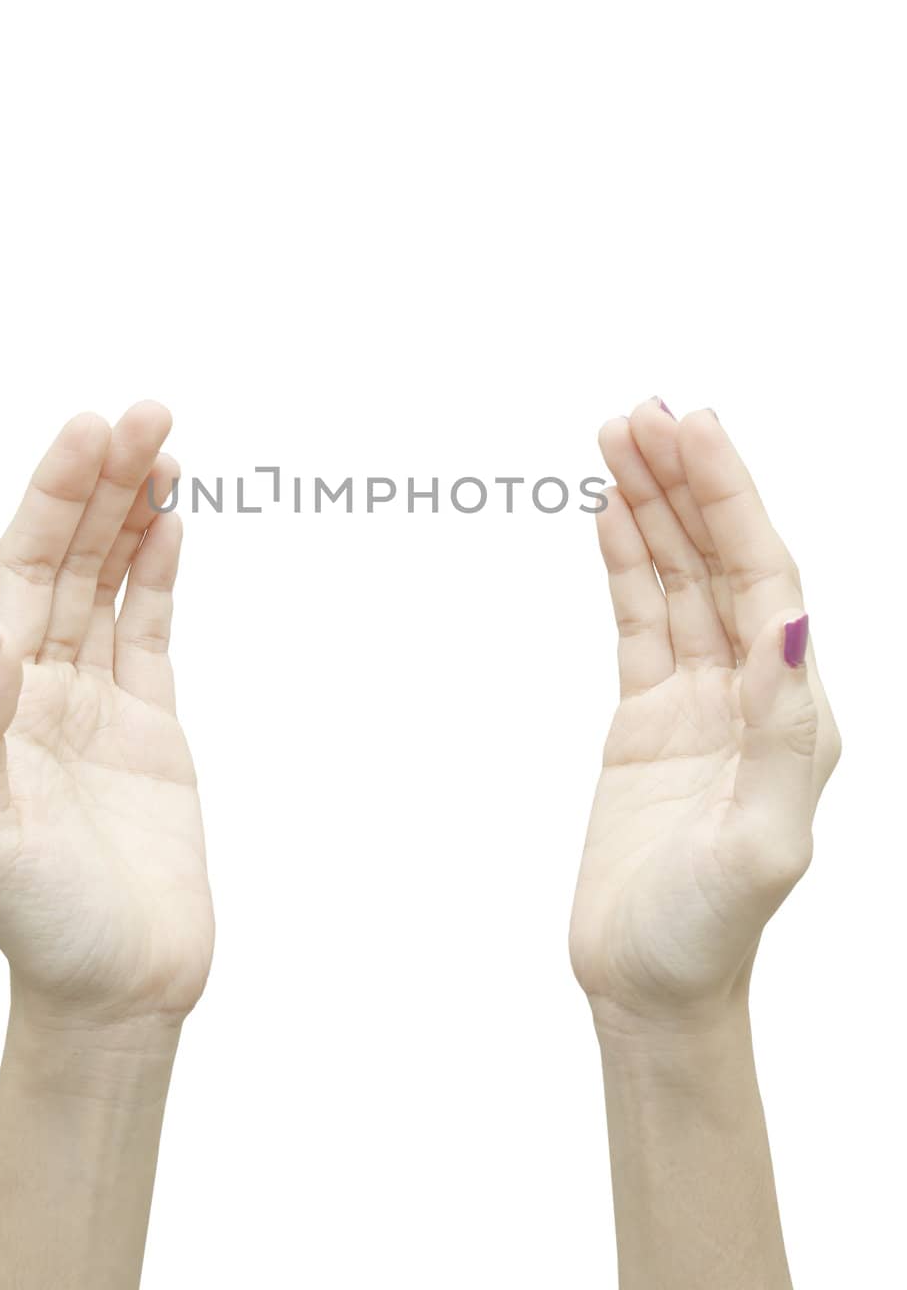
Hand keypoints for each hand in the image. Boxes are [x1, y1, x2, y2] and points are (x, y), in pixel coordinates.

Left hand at [0, 403, 212, 1026]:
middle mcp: (41, 687)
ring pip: (111, 581)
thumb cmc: (43, 927)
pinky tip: (170, 520)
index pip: (21, 573)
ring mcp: (98, 700)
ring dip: (133, 511)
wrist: (118, 992)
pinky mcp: (152, 723)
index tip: (89, 435)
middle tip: (144, 412)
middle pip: (69, 559)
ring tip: (164, 442)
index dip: (53, 500)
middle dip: (101, 483)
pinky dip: (159, 572)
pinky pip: (151, 628)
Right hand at [569, 402, 839, 1025]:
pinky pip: (637, 618)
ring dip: (652, 508)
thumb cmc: (707, 934)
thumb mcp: (760, 844)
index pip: (763, 576)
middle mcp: (752, 692)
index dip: (728, 499)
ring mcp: (697, 698)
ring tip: (617, 438)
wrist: (650, 990)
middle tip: (642, 413)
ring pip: (676, 579)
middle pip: (720, 560)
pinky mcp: (647, 715)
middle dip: (686, 483)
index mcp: (792, 711)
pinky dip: (625, 561)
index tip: (692, 432)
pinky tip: (610, 513)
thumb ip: (782, 734)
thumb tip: (790, 625)